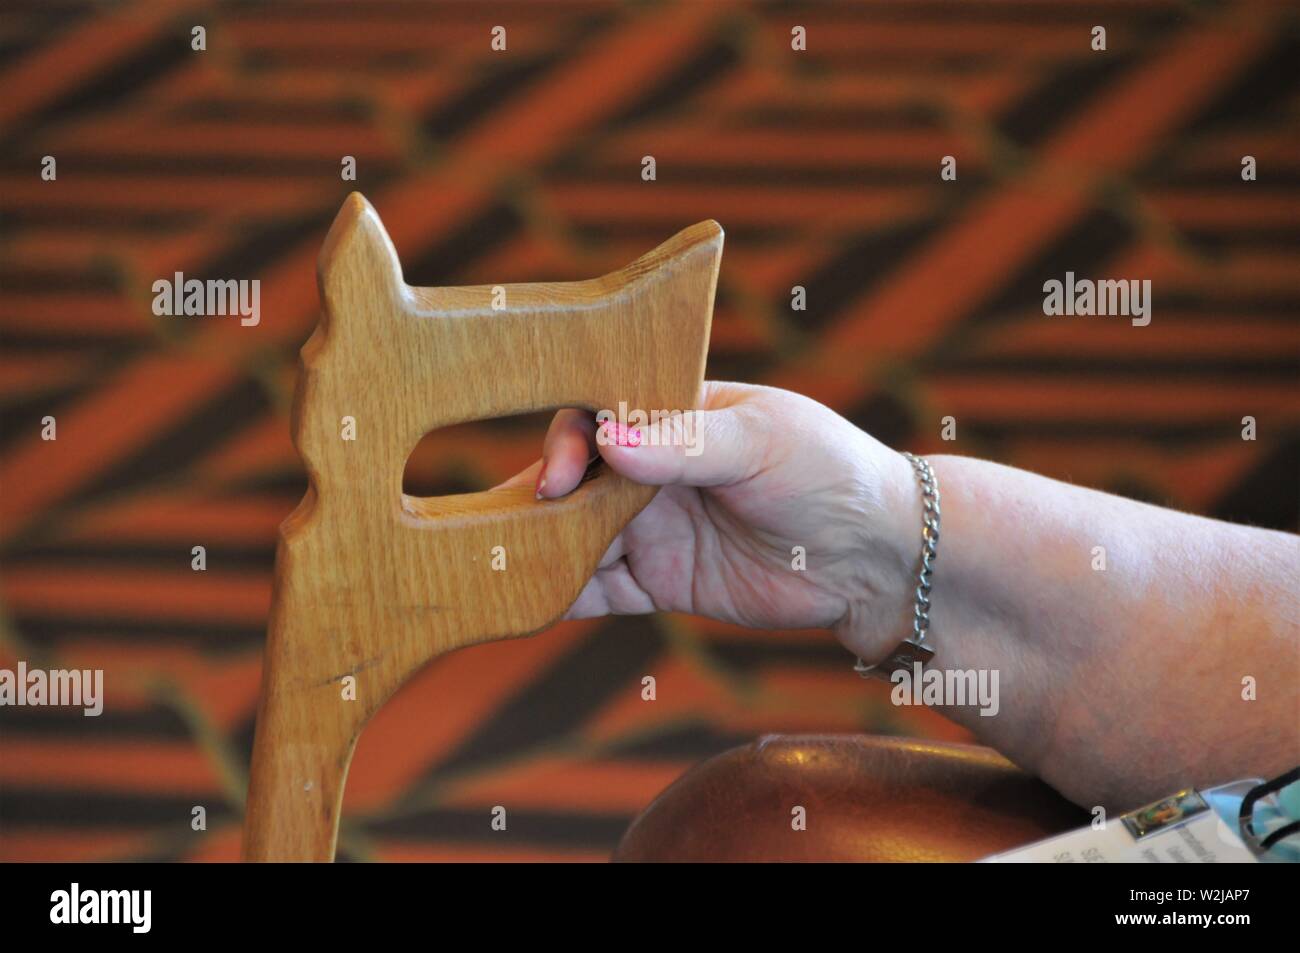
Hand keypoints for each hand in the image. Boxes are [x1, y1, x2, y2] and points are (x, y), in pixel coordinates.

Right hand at [502, 381, 918, 660]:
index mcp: (672, 415)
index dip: (566, 443)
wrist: (876, 557)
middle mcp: (651, 468)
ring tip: (497, 570)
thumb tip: (606, 441)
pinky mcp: (659, 581)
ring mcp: (651, 526)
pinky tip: (528, 602)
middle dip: (534, 500)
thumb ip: (685, 443)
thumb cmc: (829, 473)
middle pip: (573, 479)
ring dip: (538, 550)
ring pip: (574, 536)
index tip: (559, 478)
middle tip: (499, 528)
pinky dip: (561, 595)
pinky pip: (596, 588)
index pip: (596, 414)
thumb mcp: (762, 442)